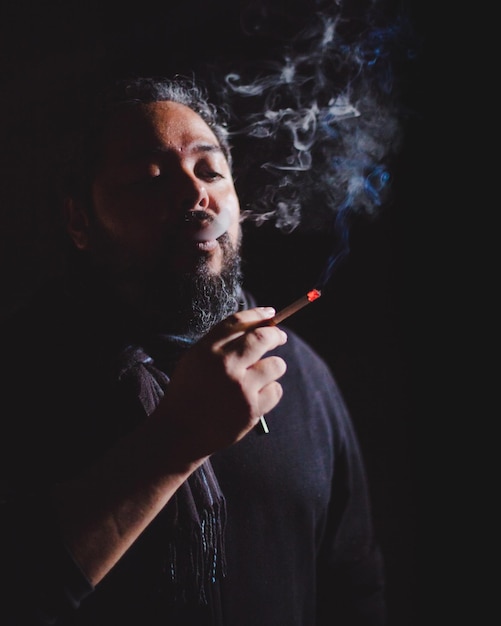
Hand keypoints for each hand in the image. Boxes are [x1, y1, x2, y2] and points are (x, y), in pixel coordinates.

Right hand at [152, 307, 286, 465]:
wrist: (179, 433)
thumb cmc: (188, 392)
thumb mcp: (195, 359)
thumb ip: (221, 342)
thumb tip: (257, 324)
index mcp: (207, 350)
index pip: (239, 322)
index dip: (258, 315)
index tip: (271, 313)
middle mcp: (225, 365)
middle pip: (263, 338)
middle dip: (276, 335)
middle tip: (280, 337)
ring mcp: (240, 388)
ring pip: (276, 365)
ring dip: (273, 368)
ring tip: (259, 376)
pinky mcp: (252, 409)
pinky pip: (276, 390)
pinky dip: (269, 392)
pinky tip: (254, 397)